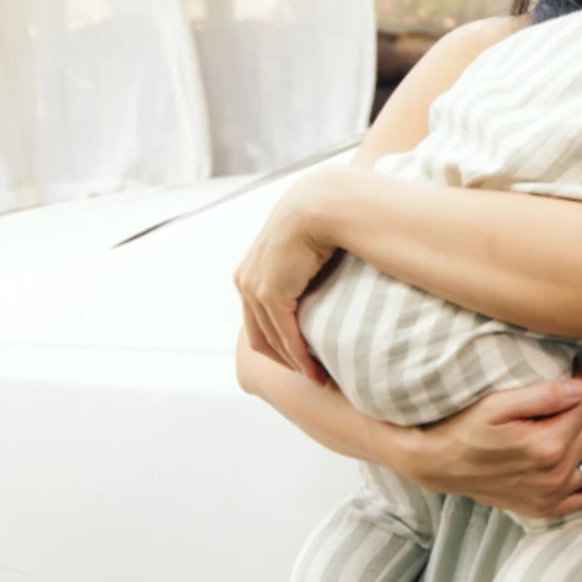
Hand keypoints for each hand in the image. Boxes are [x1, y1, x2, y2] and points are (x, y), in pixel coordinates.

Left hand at [236, 169, 340, 383]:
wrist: (322, 203)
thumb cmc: (326, 214)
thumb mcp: (311, 238)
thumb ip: (313, 255)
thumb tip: (334, 258)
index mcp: (254, 264)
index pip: (261, 314)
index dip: (281, 337)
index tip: (306, 355)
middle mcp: (246, 277)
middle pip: (259, 332)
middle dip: (284, 357)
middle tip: (311, 374)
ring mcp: (254, 286)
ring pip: (270, 339)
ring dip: (294, 363)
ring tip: (318, 378)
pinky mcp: (269, 294)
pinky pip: (284, 335)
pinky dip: (299, 357)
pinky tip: (315, 372)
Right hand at [391, 373, 581, 518]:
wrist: (438, 463)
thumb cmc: (464, 428)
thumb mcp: (498, 404)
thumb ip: (544, 396)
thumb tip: (580, 389)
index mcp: (547, 446)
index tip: (569, 373)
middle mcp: (555, 475)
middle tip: (571, 392)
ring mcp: (553, 495)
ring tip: (581, 419)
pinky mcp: (546, 507)